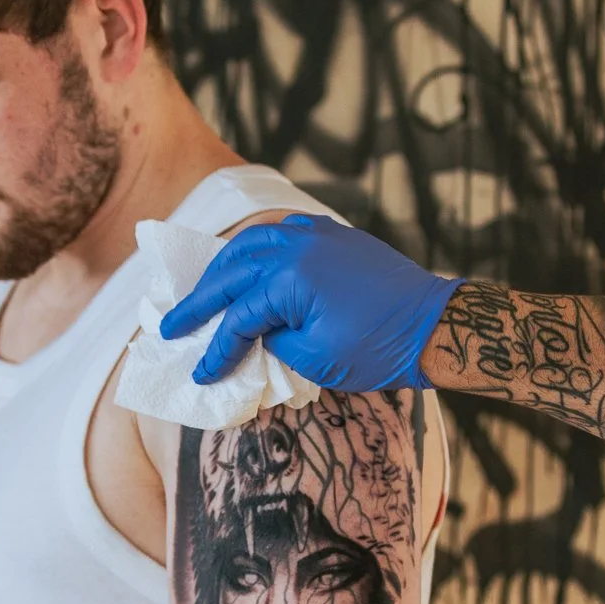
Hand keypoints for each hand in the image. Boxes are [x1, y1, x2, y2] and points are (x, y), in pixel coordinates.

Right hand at [159, 214, 462, 392]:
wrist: (433, 325)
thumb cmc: (378, 349)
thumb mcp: (315, 359)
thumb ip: (273, 344)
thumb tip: (253, 339)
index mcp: (290, 279)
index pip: (239, 317)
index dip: (217, 349)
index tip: (202, 373)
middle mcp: (297, 247)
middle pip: (231, 272)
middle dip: (199, 301)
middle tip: (170, 325)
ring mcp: (316, 235)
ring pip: (252, 241)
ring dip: (222, 266)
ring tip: (202, 291)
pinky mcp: (332, 235)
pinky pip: (281, 230)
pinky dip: (256, 245)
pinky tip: (245, 261)